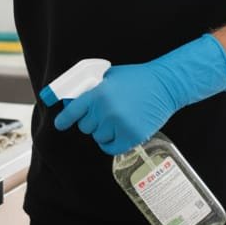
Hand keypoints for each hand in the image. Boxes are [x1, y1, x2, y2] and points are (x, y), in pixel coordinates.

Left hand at [53, 34, 225, 154]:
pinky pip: (111, 147)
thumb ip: (92, 89)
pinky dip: (111, 143)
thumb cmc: (137, 79)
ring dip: (103, 131)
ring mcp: (120, 124)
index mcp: (98, 93)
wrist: (165, 85)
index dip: (64, 119)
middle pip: (85, 127)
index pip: (73, 111)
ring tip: (116, 119)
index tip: (60, 124)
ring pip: (98, 137)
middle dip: (91, 121)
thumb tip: (73, 101)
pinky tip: (116, 134)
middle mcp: (106, 110)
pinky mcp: (132, 136)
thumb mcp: (109, 77)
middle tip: (103, 114)